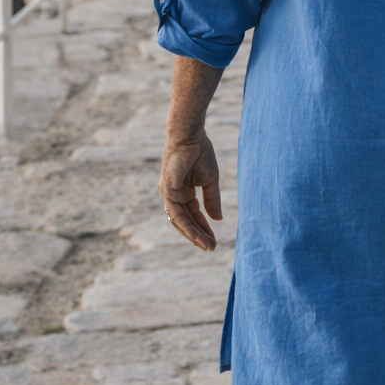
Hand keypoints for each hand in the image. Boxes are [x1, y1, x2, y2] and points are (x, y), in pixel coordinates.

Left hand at [158, 131, 221, 250]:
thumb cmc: (200, 153)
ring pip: (179, 221)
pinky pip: (175, 213)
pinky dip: (186, 225)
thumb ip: (212, 200)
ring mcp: (168, 194)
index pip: (193, 215)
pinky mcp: (167, 190)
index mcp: (183, 193)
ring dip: (193, 235)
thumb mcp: (210, 181)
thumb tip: (217, 219)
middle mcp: (173, 196)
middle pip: (184, 222)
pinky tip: (196, 234)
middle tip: (211, 247)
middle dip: (198, 236)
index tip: (214, 240)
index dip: (203, 228)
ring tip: (207, 245)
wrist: (192, 137)